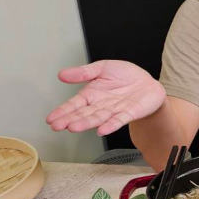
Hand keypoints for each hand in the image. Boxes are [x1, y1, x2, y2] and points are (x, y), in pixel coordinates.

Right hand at [46, 60, 166, 135]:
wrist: (147, 83)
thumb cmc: (125, 76)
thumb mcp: (102, 68)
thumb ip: (84, 72)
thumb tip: (61, 74)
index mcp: (92, 94)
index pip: (74, 104)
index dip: (63, 111)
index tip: (51, 119)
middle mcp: (101, 105)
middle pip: (83, 113)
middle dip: (70, 119)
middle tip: (56, 126)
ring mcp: (114, 110)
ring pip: (98, 118)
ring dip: (86, 123)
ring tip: (73, 127)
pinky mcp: (129, 113)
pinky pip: (119, 120)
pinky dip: (111, 125)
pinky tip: (102, 131)